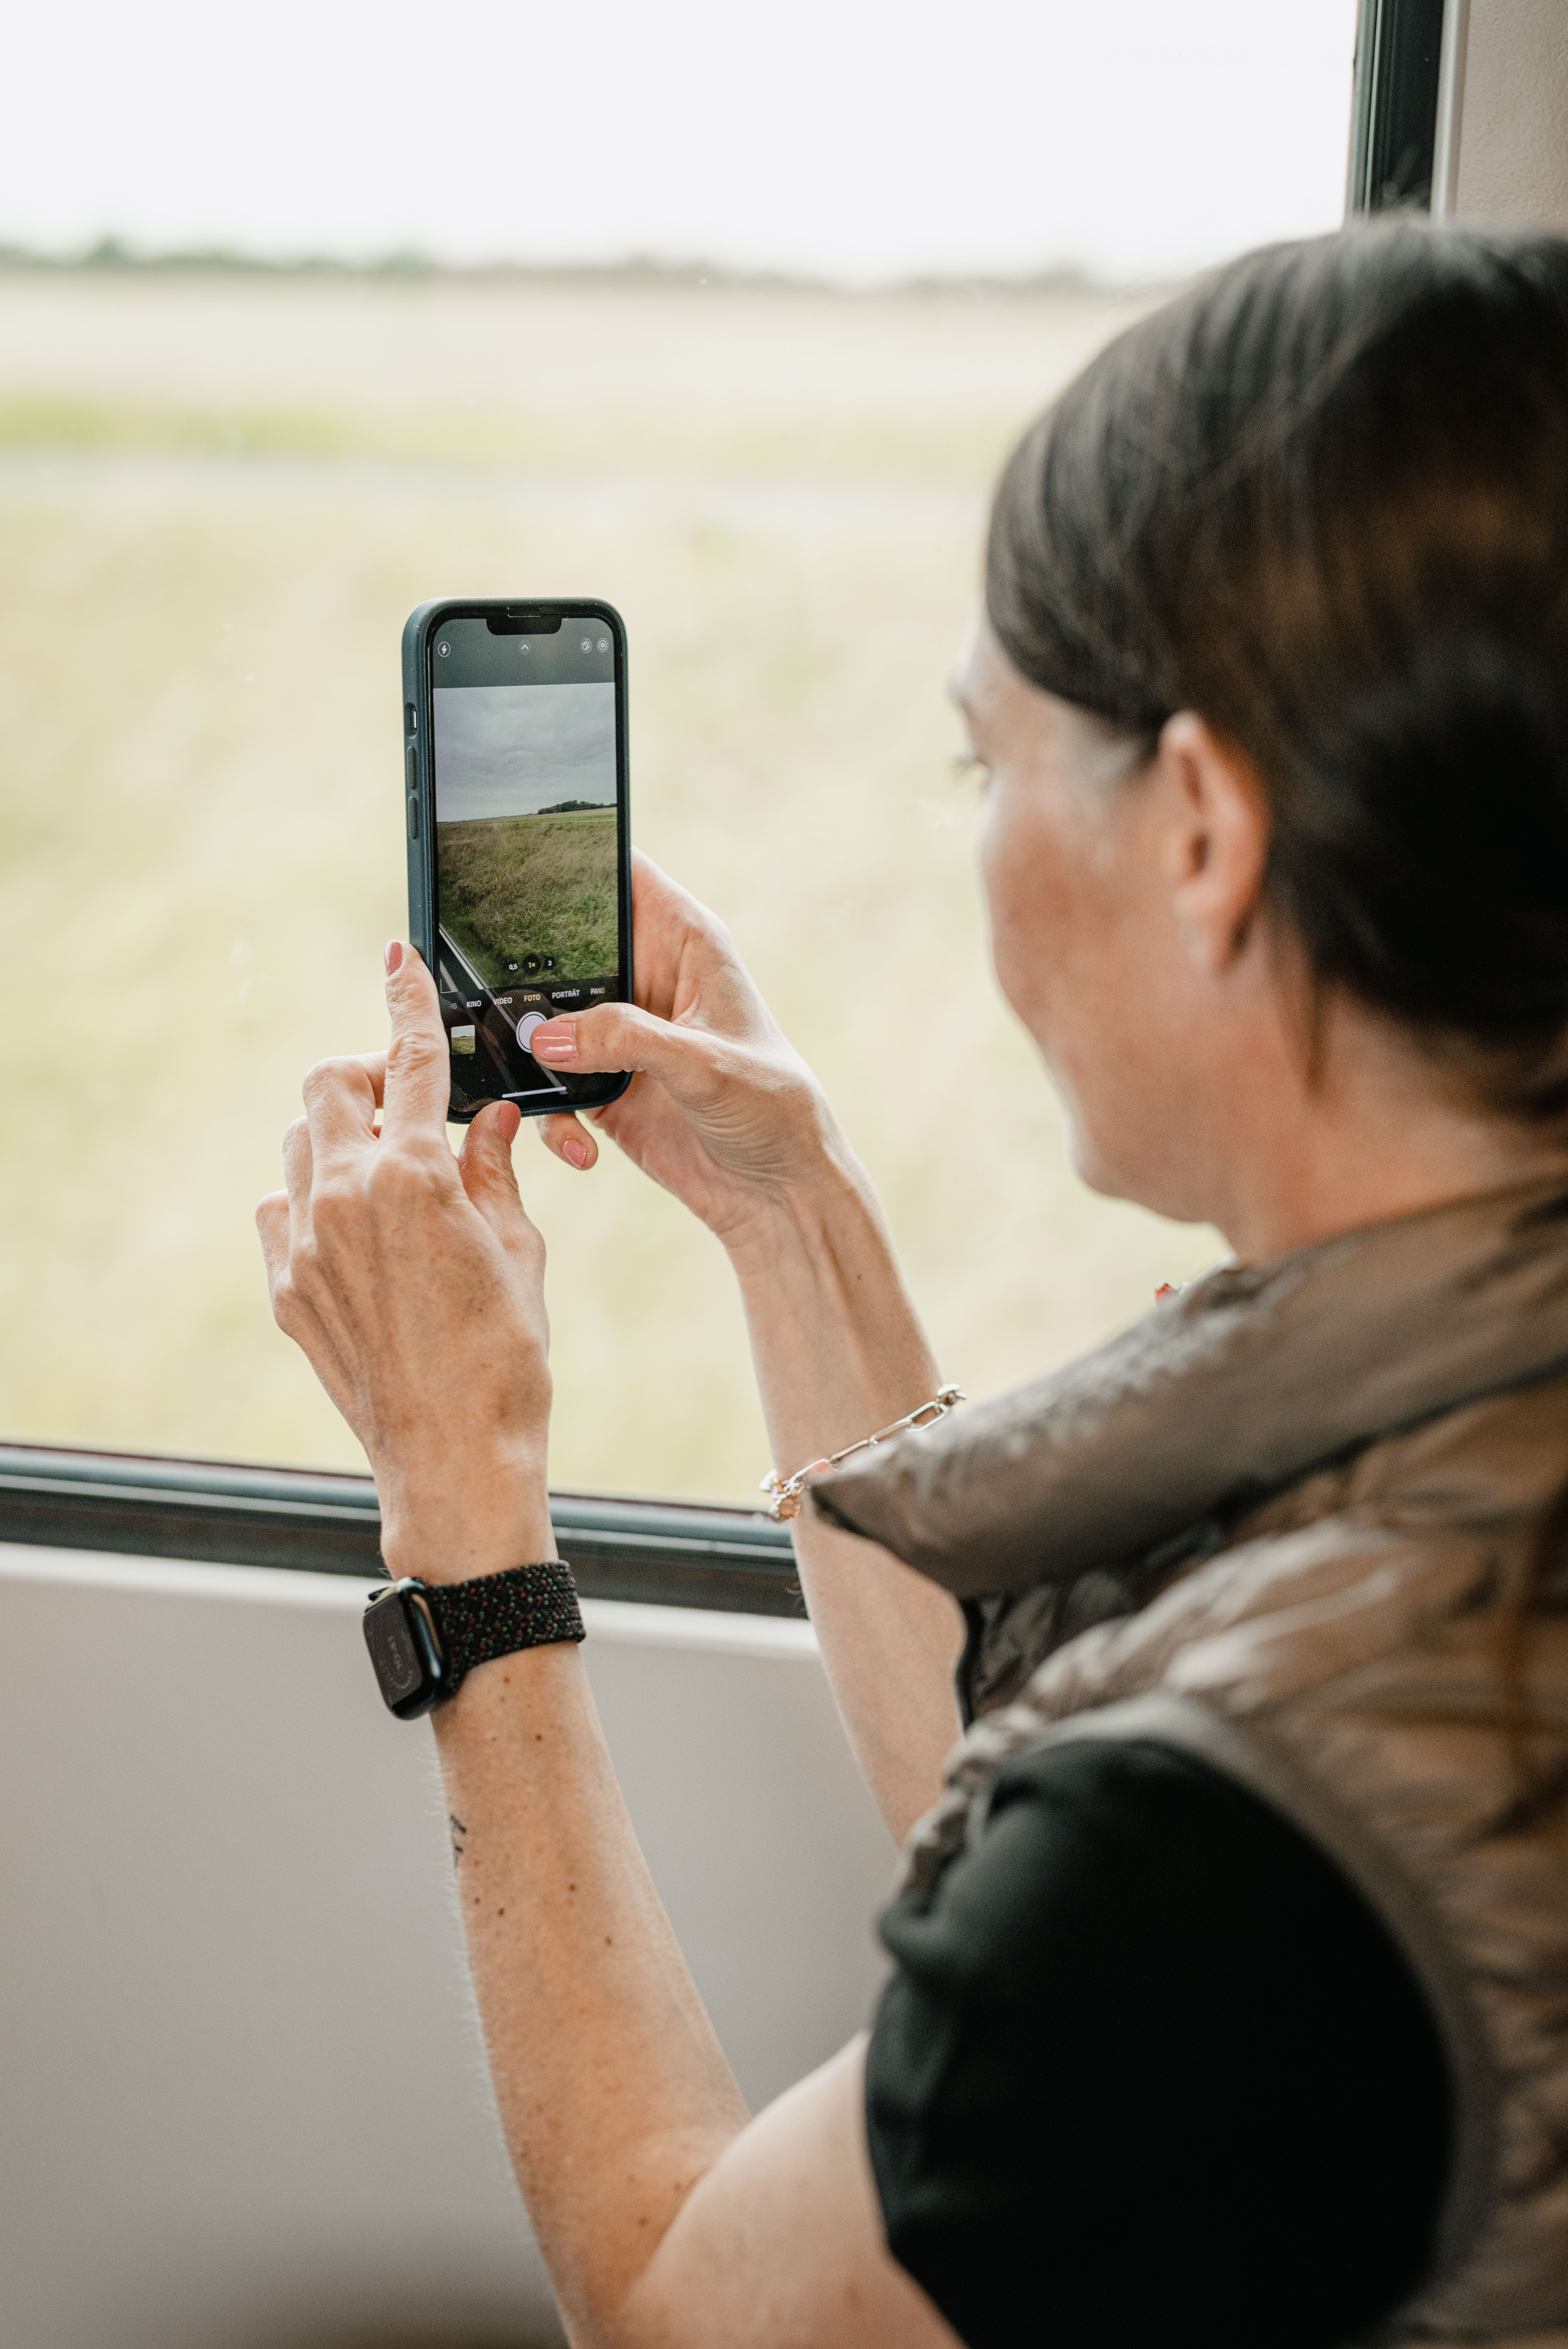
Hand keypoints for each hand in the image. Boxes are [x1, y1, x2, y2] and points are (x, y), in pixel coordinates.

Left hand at [256, 942, 555, 1581]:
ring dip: (340, 1140)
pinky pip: (282, 1211)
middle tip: (406, 1107)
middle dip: (365, 1079)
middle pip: (327, 1086)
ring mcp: (306, 1244)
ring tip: (389, 1175)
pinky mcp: (288, 1288)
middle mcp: (346, 1198)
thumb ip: (494, 1172)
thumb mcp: (518, 1250)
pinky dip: (315, 1201)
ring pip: (299, 1146)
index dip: (407, 1001)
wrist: (457, 1457)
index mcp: (415, 1178)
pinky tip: (358, 1232)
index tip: (398, 960)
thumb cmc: (507, 1356)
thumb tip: (492, 1119)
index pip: (410, 1061)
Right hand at [531, 853, 845, 1245]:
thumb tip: (547, 1038)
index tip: (514, 863)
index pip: (622, 873)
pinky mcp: (602, 1085)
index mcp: (683, 943)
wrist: (778, 1189)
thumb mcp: (705, 1065)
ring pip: (545, 1018)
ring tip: (536, 1084)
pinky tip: (581, 1145)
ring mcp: (619, 1033)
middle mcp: (646, 979)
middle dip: (524, 969)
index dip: (573, 856)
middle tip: (492, 995)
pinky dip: (552, 1115)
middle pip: (563, 946)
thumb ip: (626, 1039)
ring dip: (529, 1051)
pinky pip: (551, 1086)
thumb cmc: (771, 1108)